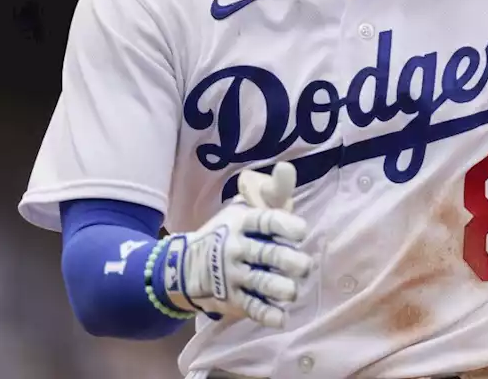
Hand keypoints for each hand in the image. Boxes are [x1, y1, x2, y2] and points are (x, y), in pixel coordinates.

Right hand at [161, 162, 313, 328]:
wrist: (183, 266)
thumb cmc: (230, 232)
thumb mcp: (246, 210)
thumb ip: (273, 193)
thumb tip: (287, 168)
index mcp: (242, 222)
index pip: (266, 220)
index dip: (285, 225)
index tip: (301, 231)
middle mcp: (237, 248)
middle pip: (267, 254)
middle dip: (290, 261)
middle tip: (304, 266)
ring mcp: (232, 275)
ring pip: (261, 282)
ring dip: (281, 288)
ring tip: (292, 291)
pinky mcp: (231, 300)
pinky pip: (251, 308)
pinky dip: (267, 315)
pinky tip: (282, 318)